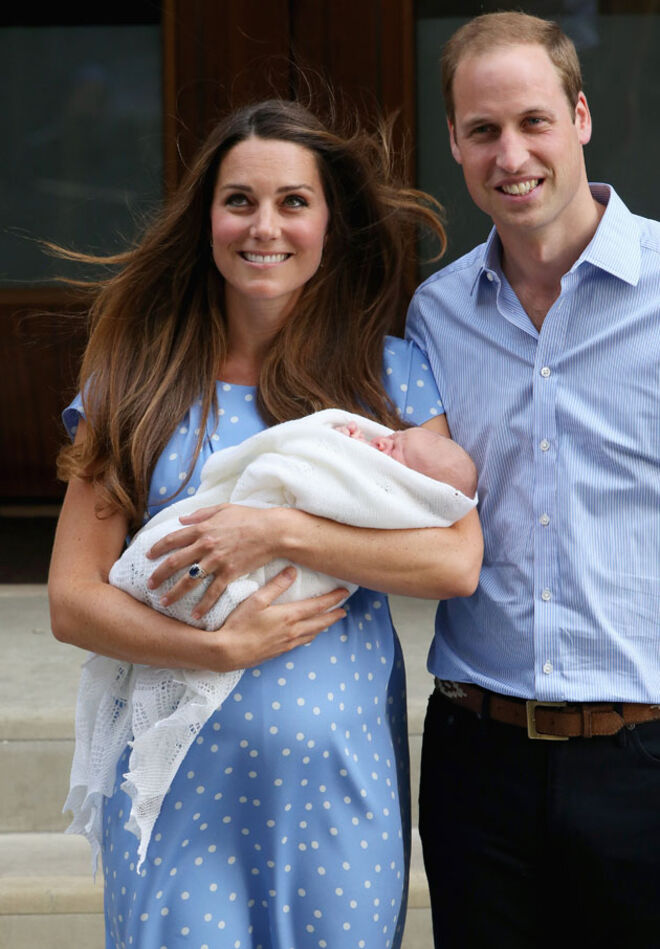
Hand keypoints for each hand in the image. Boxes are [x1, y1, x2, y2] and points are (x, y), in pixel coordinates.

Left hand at [146, 503, 280, 613]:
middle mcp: (205, 545)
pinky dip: (203, 605)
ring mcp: (217, 560)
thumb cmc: (250, 517)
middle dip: (159, 575)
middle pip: (174, 562)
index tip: (148, 556)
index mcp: (202, 528)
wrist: (272, 531)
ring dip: (174, 593)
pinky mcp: (230, 573)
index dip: (157, 548)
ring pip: (189, 580)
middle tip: (149, 585)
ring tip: (164, 602)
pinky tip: (195, 615)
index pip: (172, 539)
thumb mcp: (223, 509)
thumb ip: (200, 514)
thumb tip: (182, 519)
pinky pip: (213, 592)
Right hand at [213, 566, 347, 669]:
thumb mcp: (256, 600)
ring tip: (330, 621)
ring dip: (323, 626)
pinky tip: (309, 635)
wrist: (228, 652)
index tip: (344, 592)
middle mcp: (293, 631)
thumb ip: (276, 585)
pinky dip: (310, 636)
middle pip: (320, 622)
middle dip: (333, 615)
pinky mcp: (279, 652)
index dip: (332, 599)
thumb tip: (292, 570)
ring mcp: (287, 643)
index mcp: (289, 616)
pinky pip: (302, 642)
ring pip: (312, 634)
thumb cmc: (239, 624)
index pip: (317, 606)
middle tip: (344, 610)